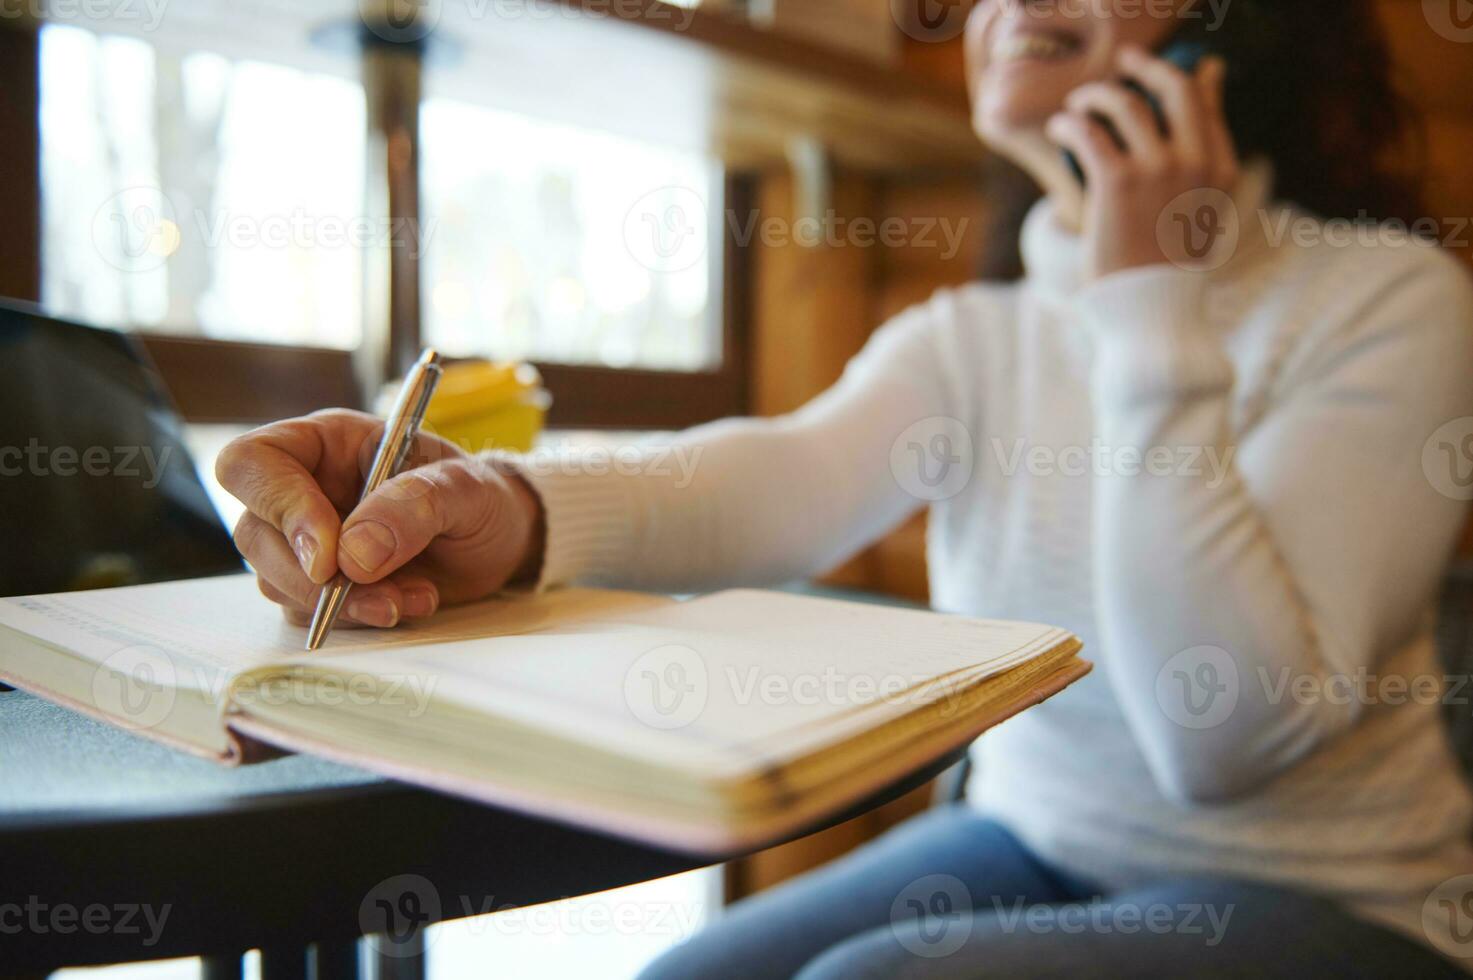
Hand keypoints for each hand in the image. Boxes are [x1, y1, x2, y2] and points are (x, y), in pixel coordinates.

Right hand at [216, 409, 543, 628]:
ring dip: (343, 604)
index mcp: (326, 443)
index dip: (279, 506)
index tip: (328, 555)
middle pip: (255, 533)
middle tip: (380, 593)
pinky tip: (408, 603)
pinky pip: (308, 612)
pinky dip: (356, 618)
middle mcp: (305, 488)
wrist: (499, 542)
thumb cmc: (479, 498)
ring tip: (413, 596)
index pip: (254, 462)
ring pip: (277, 581)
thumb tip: (352, 554)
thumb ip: (416, 505)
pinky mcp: (322, 584)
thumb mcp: (466, 488)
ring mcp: (307, 540)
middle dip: (313, 577)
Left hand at [1046, 46, 1238, 280]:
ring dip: (1096, 95)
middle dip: (1145, 66)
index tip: (1153, 71)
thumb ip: (1204, 152)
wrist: (1148, 311)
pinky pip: (1088, 131)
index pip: (1203, 103)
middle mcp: (1195, 162)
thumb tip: (1209, 84)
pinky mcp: (1116, 182)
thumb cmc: (1166, 263)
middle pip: (1172, 87)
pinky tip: (1060, 128)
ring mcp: (1158, 170)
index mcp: (1220, 169)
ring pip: (1124, 103)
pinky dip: (1069, 122)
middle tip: (1123, 62)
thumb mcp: (1198, 209)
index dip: (1180, 78)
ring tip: (1079, 105)